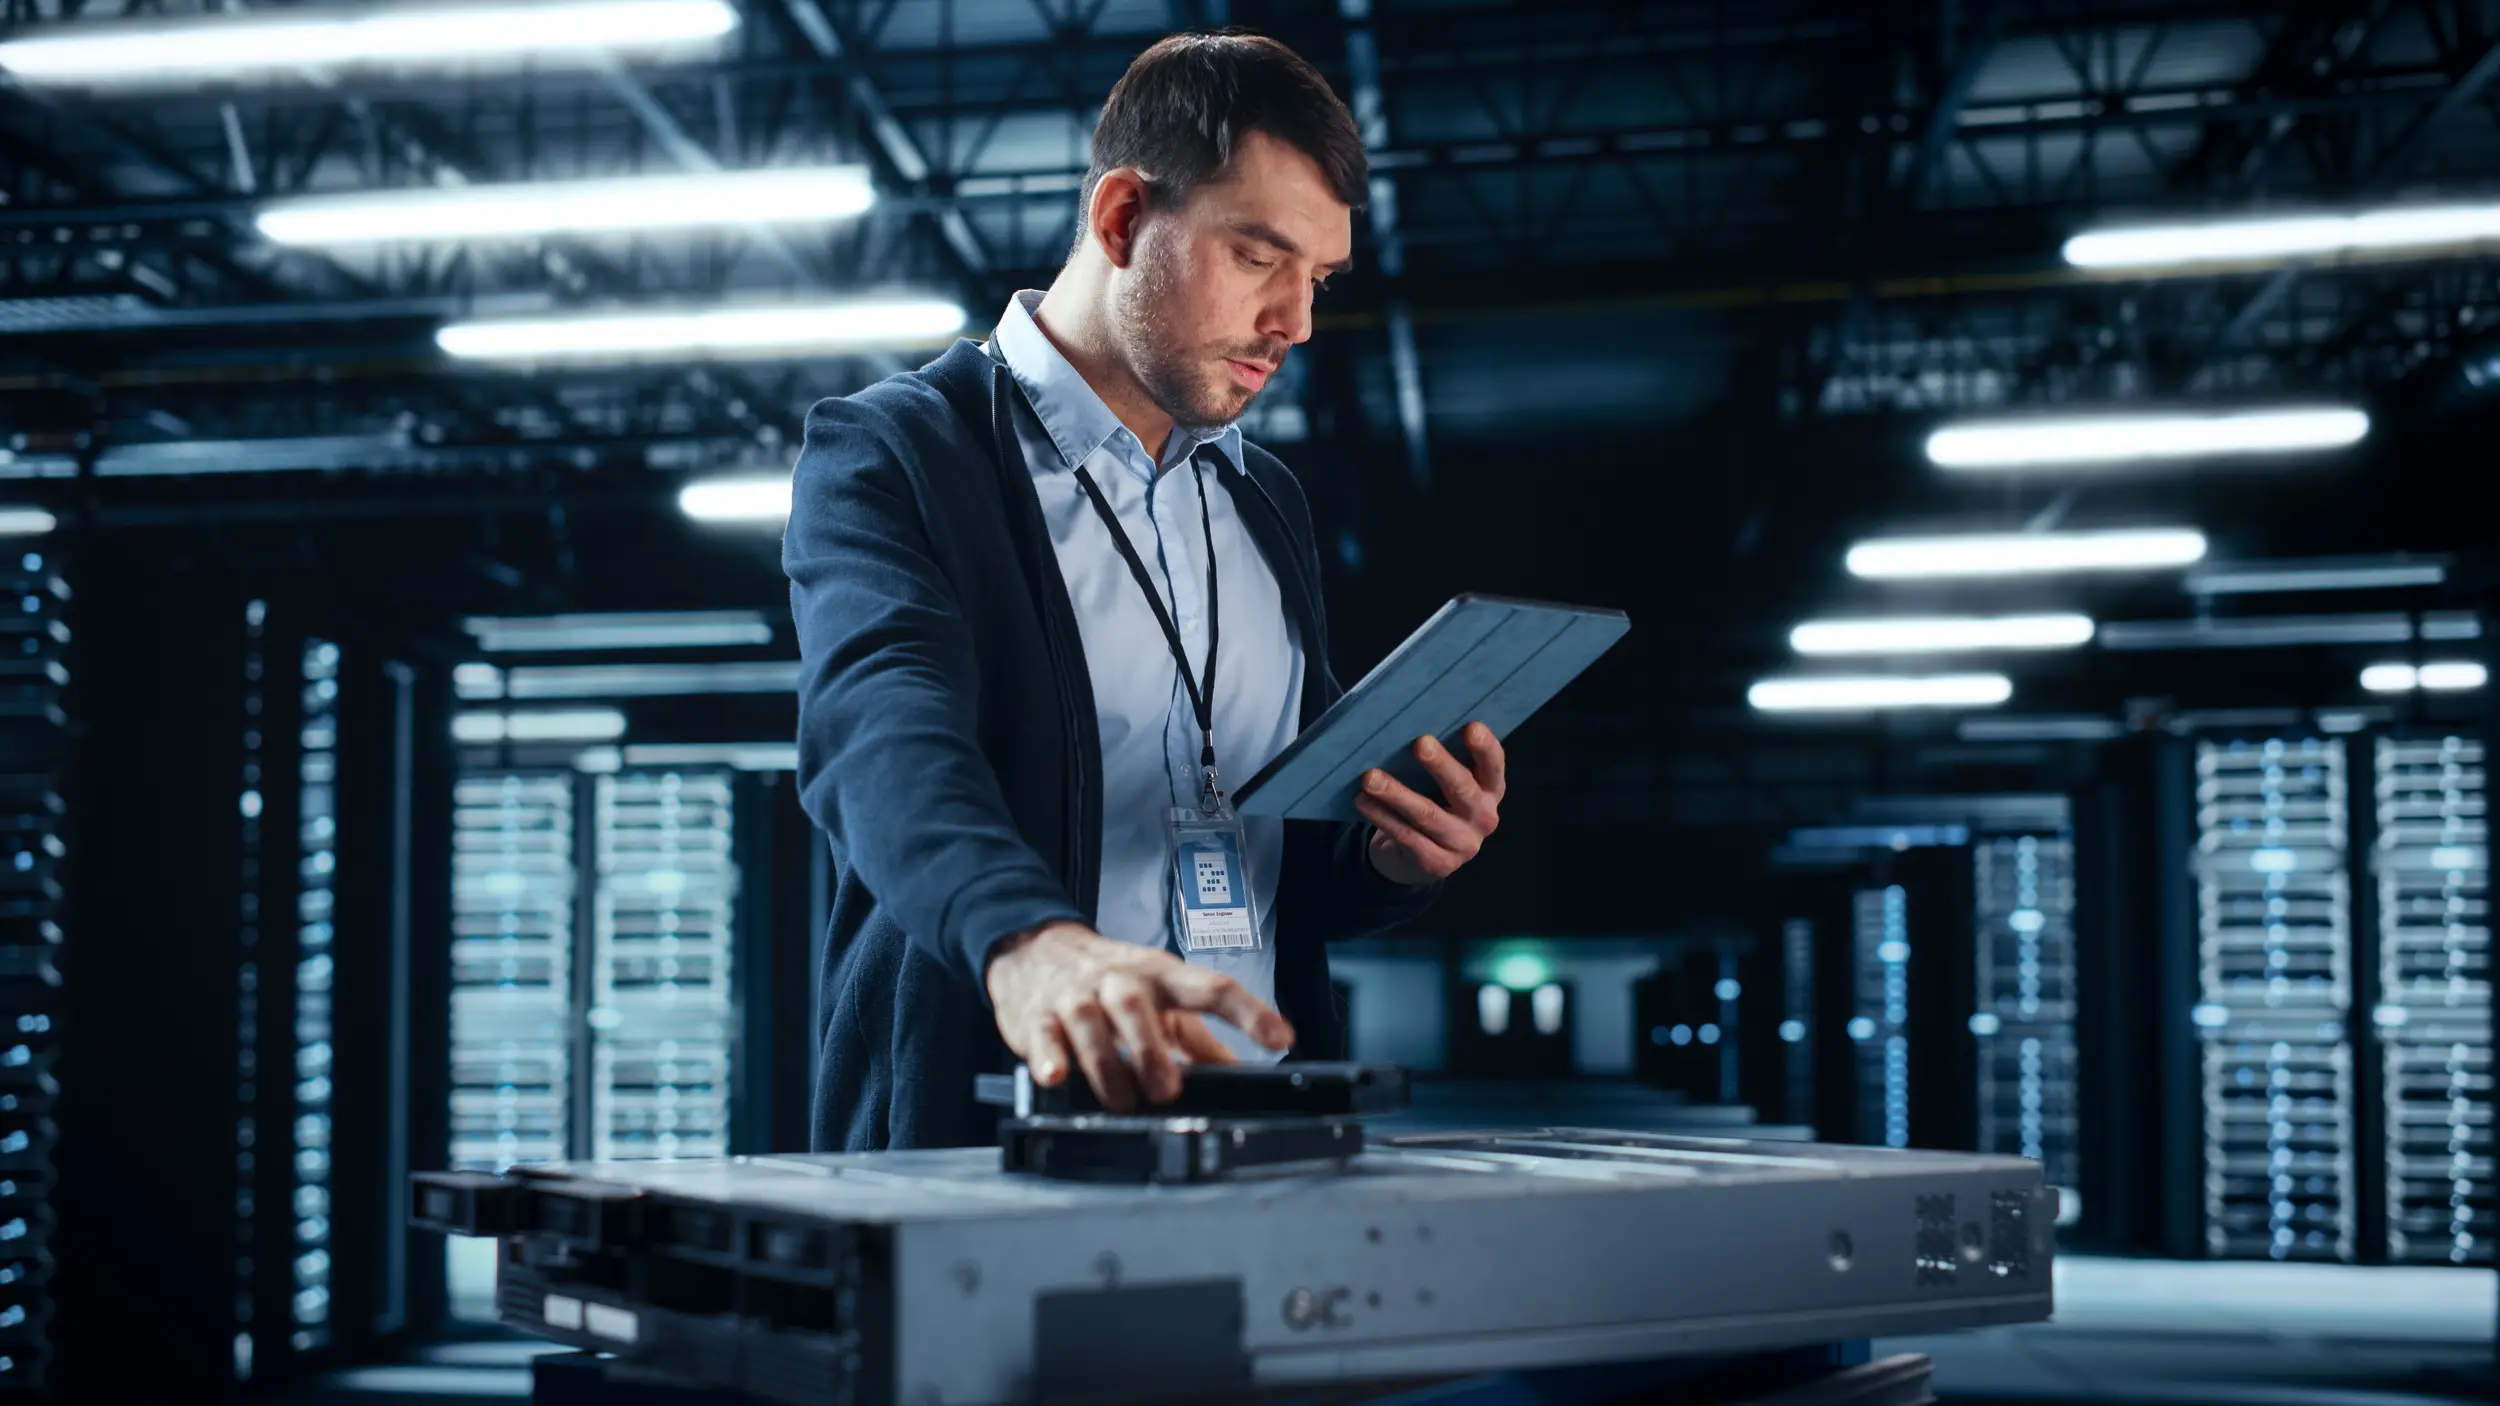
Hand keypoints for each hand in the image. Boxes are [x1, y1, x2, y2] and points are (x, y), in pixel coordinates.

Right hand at [983, 920, 1294, 1111]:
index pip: (1212, 988)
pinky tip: (1057, 1076)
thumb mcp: (1159, 998)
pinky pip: (1043, 1036)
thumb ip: (1197, 1039)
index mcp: (1160, 976)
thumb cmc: (1108, 980)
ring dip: (1108, 1067)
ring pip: (1090, 1025)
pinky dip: (1050, 1058)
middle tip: (1167, 1091)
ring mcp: (1075, 997)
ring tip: (1122, 1101)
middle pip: (1137, 1006)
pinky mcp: (1036, 1017)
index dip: (1249, 1012)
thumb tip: (1239, 1076)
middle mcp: (1118, 981)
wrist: (1032, 949)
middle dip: (1152, 1051)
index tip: (1280, 1038)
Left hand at [1357, 721, 1504, 885]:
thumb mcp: (1445, 784)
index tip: (1471, 727)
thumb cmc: (1434, 802)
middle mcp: (1483, 818)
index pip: (1493, 766)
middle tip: (1420, 744)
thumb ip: (1440, 760)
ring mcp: (1463, 844)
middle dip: (1440, 765)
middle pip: (1462, 789)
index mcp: (1490, 790)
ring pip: (1427, 814)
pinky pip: (1406, 836)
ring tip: (1370, 777)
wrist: (1420, 856)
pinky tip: (1363, 801)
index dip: (1485, 748)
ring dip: (1396, 793)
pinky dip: (1382, 817)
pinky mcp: (1438, 863)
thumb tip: (1406, 723)